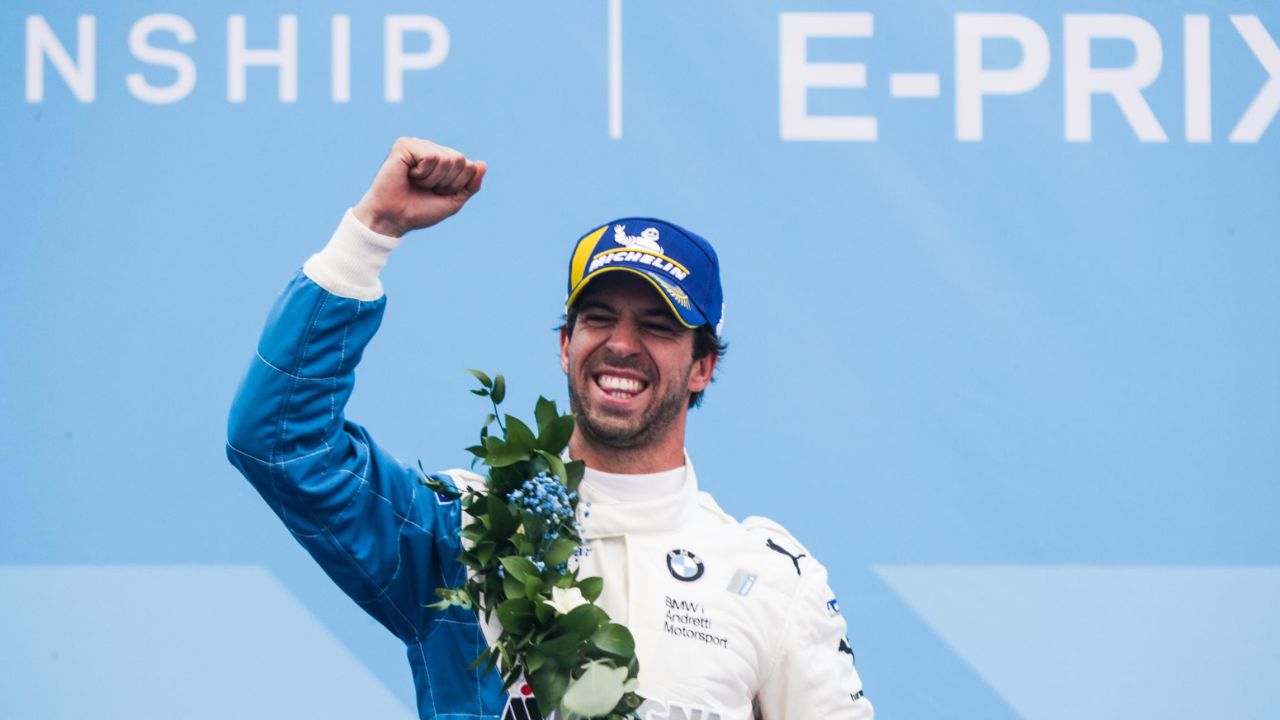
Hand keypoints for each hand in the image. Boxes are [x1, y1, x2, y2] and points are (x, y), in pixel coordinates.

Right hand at [352, 137, 486, 237]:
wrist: (394, 219)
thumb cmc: (420, 211)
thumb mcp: (453, 201)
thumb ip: (471, 184)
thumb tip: (482, 163)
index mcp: (443, 159)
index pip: (469, 166)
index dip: (456, 185)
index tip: (437, 193)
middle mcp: (431, 149)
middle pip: (460, 160)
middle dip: (446, 182)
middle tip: (426, 188)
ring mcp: (418, 145)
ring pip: (446, 158)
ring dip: (432, 179)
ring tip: (416, 182)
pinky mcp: (405, 145)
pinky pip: (430, 156)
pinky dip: (422, 173)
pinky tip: (408, 175)